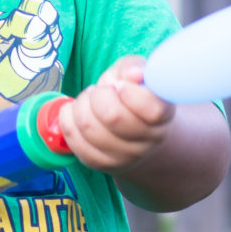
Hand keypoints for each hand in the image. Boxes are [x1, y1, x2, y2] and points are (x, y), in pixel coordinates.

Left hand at [62, 57, 173, 172]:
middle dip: (99, 95)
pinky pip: (73, 138)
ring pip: (88, 126)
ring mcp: (125, 157)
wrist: (131, 131)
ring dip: (81, 105)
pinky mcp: (100, 164)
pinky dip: (67, 118)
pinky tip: (77, 112)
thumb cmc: (133, 95)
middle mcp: (148, 141)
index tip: (121, 85)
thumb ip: (133, 67)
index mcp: (163, 116)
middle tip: (101, 91)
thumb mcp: (135, 74)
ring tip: (89, 100)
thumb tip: (132, 74)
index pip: (152, 109)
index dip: (130, 91)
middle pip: (112, 116)